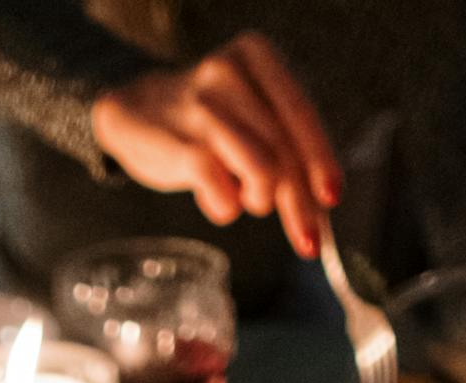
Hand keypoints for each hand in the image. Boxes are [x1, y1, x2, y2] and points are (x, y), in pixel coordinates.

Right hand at [91, 35, 340, 258]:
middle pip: (284, 148)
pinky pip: (225, 192)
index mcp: (257, 56)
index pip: (301, 114)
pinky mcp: (184, 145)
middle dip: (299, 203)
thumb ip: (281, 143)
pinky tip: (216, 200)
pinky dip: (225, 207)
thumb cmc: (201, 120)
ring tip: (244, 198)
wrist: (133, 112)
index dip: (321, 160)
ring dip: (259, 200)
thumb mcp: (245, 113)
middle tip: (308, 242)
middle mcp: (231, 72)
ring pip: (263, 171)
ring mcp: (205, 108)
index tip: (332, 198)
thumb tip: (321, 205)